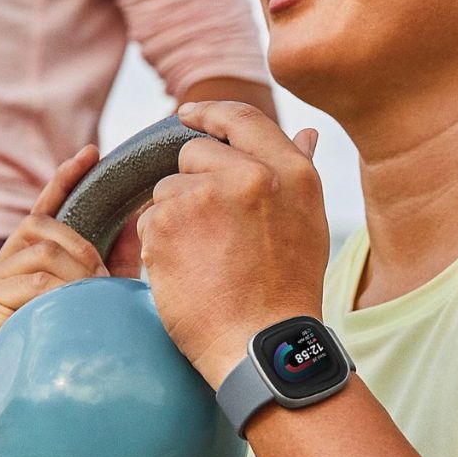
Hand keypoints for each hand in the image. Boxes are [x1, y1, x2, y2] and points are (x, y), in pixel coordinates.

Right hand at [0, 145, 139, 359]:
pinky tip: (70, 308)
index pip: (42, 210)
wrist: (40, 406)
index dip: (65, 181)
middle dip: (82, 249)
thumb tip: (138, 219)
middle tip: (102, 280)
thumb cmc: (70, 352)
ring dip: (77, 276)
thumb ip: (112, 262)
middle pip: (43, 229)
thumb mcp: (96, 298)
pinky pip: (35, 282)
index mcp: (21, 263)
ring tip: (90, 302)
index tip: (91, 154)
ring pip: (43, 255)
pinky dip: (63, 293)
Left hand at [138, 101, 327, 387]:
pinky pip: (149, 219)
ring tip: (205, 261)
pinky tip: (186, 273)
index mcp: (290, 172)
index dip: (209, 112)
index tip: (187, 114)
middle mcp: (251, 175)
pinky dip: (159, 244)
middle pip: (195, 152)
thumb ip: (297, 172)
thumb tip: (306, 131)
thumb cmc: (287, 293)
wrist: (260, 344)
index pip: (242, 117)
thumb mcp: (308, 224)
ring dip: (175, 219)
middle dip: (193, 184)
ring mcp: (206, 195)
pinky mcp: (169, 222)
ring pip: (167, 189)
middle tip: (211, 234)